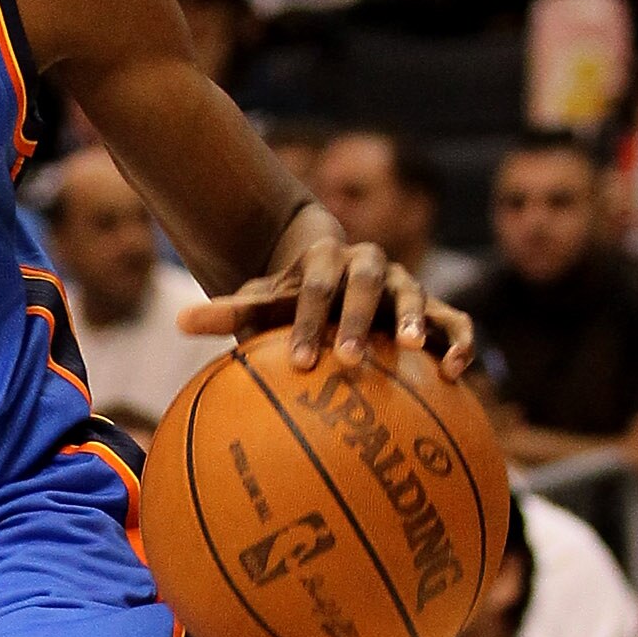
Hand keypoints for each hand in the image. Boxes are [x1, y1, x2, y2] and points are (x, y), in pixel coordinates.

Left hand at [181, 237, 475, 376]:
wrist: (342, 284)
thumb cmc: (297, 306)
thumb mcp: (264, 304)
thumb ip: (228, 311)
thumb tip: (177, 321)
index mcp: (327, 261)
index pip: (316, 288)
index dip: (309, 322)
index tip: (301, 362)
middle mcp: (371, 267)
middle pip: (367, 284)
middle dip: (359, 319)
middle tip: (349, 359)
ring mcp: (407, 287)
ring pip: (419, 295)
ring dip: (416, 321)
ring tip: (411, 351)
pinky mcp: (437, 311)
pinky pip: (456, 322)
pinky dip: (460, 341)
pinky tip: (457, 374)